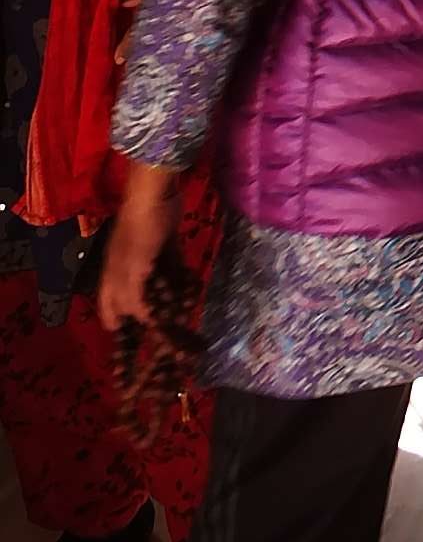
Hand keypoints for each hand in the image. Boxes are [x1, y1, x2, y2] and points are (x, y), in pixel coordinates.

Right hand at [98, 166, 180, 331]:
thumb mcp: (132, 269)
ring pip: (158, 286)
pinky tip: (194, 289)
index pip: (109, 311)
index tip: (134, 346)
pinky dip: (183, 279)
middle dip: (151, 315)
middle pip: (136, 301)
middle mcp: (128, 272)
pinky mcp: (168, 247)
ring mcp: (148, 259)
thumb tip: (144, 322)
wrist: (156, 194)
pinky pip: (175, 269)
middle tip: (169, 332)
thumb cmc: (139, 232)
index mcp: (113, 278)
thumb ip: (133, 297)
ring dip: (170, 299)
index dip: (119, 328)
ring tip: (186, 314)